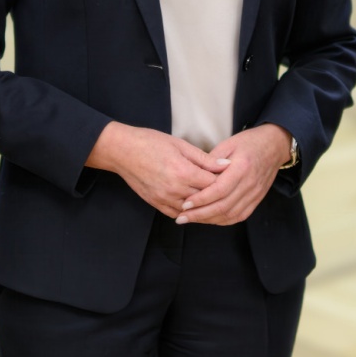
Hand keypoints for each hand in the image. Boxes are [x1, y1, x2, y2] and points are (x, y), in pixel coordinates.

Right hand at [86, 122, 223, 217]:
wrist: (123, 151)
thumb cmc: (150, 143)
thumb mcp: (180, 145)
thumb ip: (204, 158)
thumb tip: (225, 165)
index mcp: (183, 172)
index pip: (213, 184)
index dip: (224, 180)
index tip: (232, 177)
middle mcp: (175, 189)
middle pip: (205, 199)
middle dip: (217, 194)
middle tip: (229, 189)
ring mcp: (164, 199)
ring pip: (193, 210)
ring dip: (204, 206)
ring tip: (215, 199)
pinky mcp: (156, 204)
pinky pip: (178, 214)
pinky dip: (189, 212)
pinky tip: (196, 206)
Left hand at [178, 124, 289, 226]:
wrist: (275, 146)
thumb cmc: (250, 142)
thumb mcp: (228, 144)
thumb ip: (211, 161)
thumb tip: (194, 176)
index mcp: (242, 167)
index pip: (219, 190)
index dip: (201, 199)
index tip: (185, 203)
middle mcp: (250, 183)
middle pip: (223, 206)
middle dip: (200, 214)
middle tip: (181, 217)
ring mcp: (255, 194)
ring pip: (230, 214)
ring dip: (209, 220)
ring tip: (191, 219)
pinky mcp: (257, 200)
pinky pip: (239, 216)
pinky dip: (222, 220)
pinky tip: (208, 219)